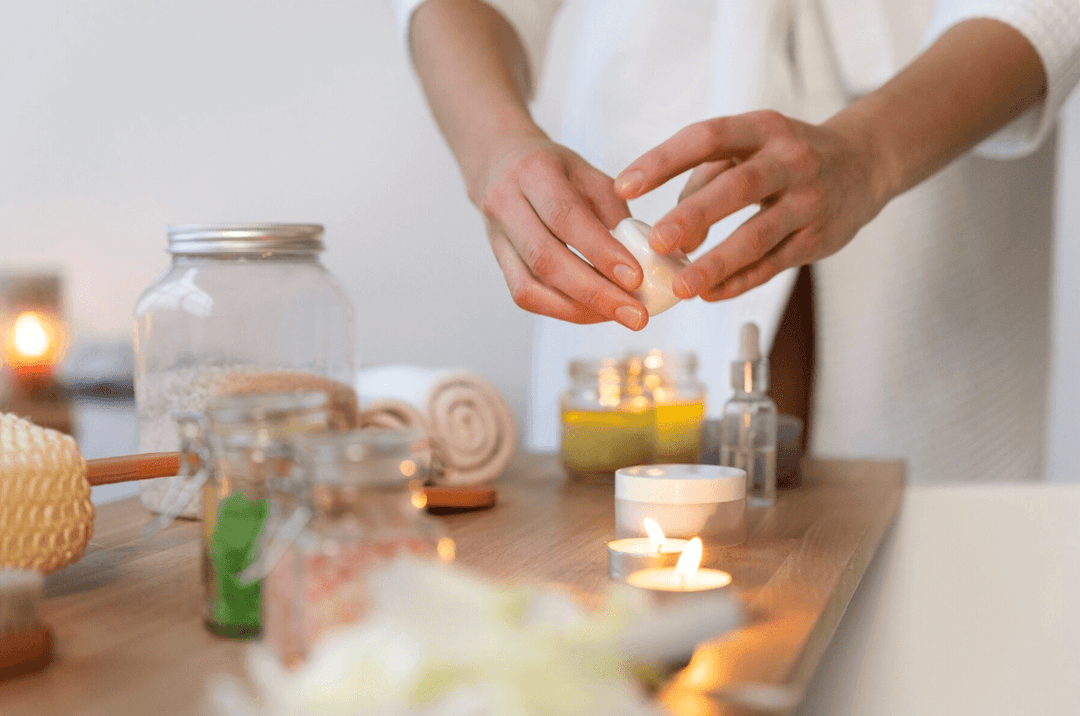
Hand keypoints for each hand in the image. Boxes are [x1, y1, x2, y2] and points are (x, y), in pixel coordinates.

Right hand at [470, 136, 648, 329]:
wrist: (499, 165)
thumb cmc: (555, 170)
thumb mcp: (590, 175)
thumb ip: (614, 214)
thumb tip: (643, 261)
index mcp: (534, 171)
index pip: (565, 216)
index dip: (601, 251)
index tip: (636, 278)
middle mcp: (506, 203)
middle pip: (546, 258)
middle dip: (596, 293)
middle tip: (637, 315)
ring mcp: (497, 236)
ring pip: (531, 286)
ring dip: (579, 309)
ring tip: (619, 316)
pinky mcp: (499, 262)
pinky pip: (525, 296)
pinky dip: (562, 310)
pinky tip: (593, 312)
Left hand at [614, 110, 888, 300]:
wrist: (866, 163)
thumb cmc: (786, 157)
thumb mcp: (749, 149)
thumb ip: (704, 181)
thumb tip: (672, 234)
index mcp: (761, 129)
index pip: (706, 138)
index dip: (663, 161)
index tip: (623, 186)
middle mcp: (789, 160)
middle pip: (737, 187)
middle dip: (693, 215)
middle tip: (656, 242)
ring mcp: (808, 201)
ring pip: (758, 235)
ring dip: (717, 262)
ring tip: (682, 286)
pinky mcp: (818, 238)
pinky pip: (773, 264)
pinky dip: (740, 281)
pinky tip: (710, 295)